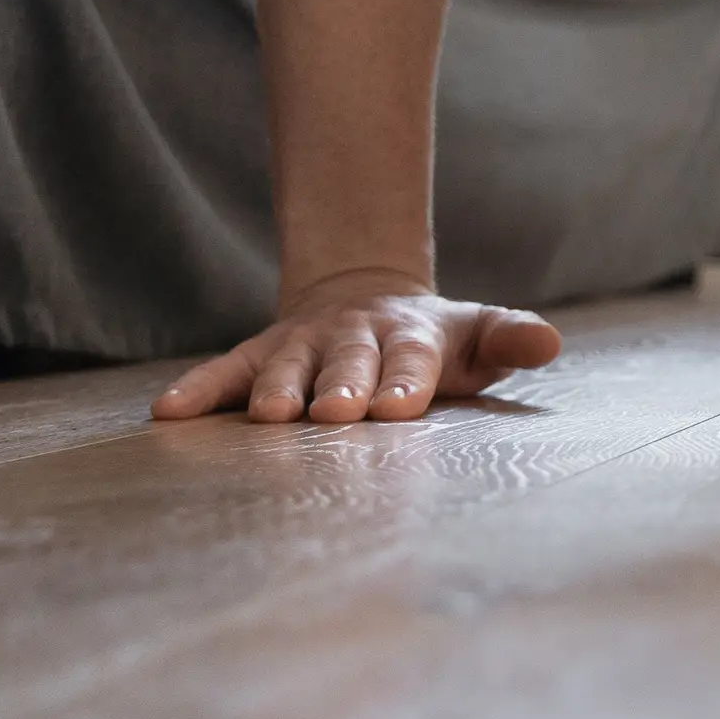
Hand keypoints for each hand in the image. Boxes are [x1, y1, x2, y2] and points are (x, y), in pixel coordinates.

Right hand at [148, 269, 565, 423]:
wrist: (366, 301)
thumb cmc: (433, 343)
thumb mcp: (476, 338)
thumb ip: (509, 339)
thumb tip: (550, 342)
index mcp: (410, 335)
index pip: (412, 357)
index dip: (406, 381)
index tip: (401, 408)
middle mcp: (352, 336)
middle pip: (348, 360)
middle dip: (342, 385)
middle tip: (337, 414)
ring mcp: (302, 345)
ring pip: (287, 364)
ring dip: (278, 388)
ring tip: (271, 417)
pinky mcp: (258, 357)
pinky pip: (226, 372)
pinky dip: (199, 390)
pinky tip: (168, 413)